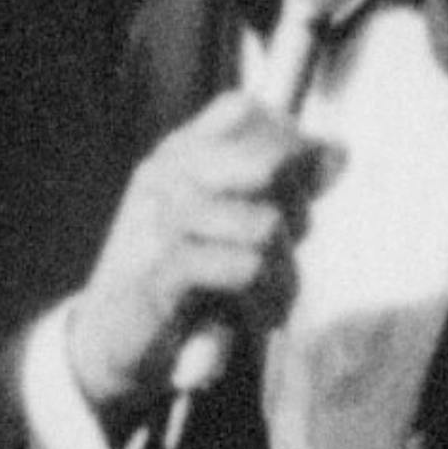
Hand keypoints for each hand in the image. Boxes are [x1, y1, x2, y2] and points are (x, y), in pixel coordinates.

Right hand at [66, 90, 323, 429]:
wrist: (108, 339)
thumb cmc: (178, 276)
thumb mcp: (223, 218)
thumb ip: (276, 182)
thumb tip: (339, 151)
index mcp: (178, 153)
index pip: (244, 109)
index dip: (289, 140)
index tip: (303, 185)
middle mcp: (167, 175)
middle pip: (268, 161)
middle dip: (299, 209)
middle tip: (288, 247)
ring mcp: (161, 221)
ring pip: (266, 225)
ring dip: (284, 272)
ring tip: (272, 296)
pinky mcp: (162, 274)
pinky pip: (245, 269)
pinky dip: (264, 299)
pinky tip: (255, 316)